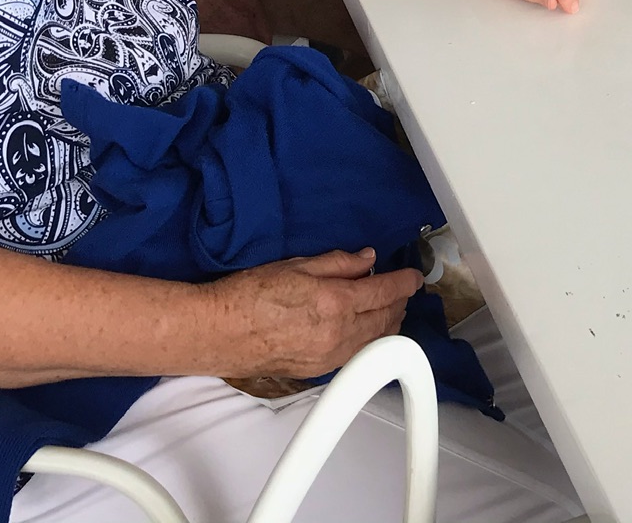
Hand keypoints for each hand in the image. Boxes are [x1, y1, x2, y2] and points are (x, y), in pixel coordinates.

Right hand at [209, 248, 420, 378]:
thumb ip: (338, 263)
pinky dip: (368, 341)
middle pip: (385, 319)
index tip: (414, 277)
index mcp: (336, 302)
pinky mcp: (317, 371)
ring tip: (390, 310)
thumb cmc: (248, 295)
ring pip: (373, 341)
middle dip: (399, 303)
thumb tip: (367, 259)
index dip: (405, 282)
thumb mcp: (297, 265)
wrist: (218, 332)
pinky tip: (364, 331)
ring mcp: (329, 356)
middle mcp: (338, 333)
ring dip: (387, 324)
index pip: (385, 292)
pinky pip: (354, 355)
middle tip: (403, 290)